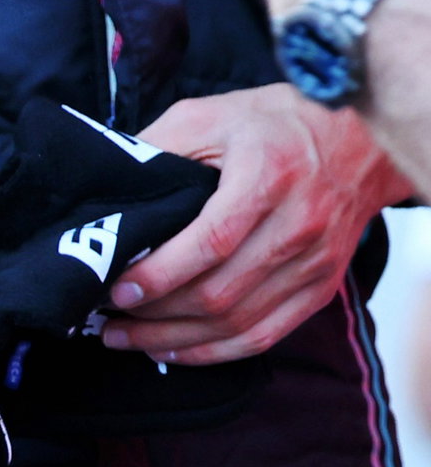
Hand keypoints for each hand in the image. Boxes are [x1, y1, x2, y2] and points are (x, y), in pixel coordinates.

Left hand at [98, 81, 407, 363]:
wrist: (357, 139)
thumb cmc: (271, 122)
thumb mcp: (207, 114)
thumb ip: (159, 146)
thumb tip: (111, 188)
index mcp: (266, 175)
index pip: (211, 242)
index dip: (162, 274)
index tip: (118, 288)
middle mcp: (297, 226)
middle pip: (223, 292)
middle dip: (159, 315)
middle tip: (110, 321)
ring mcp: (315, 264)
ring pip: (241, 324)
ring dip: (181, 341)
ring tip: (132, 340)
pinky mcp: (321, 289)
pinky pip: (268, 335)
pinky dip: (220, 351)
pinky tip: (180, 349)